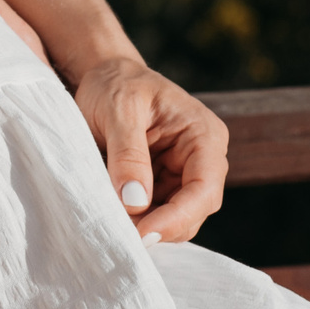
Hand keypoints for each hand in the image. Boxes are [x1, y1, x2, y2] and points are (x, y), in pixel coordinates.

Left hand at [68, 55, 227, 243]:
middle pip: (195, 210)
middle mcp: (203, 157)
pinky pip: (159, 213)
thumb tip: (136, 201)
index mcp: (204, 134)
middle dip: (161, 226)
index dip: (177, 217)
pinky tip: (118, 216)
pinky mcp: (165, 183)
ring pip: (178, 218)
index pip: (204, 188)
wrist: (105, 75)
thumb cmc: (116, 84)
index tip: (143, 232)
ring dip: (149, 226)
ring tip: (115, 221)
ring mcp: (185, 173)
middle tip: (122, 233)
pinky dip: (140, 220)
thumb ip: (127, 154)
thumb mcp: (118, 110)